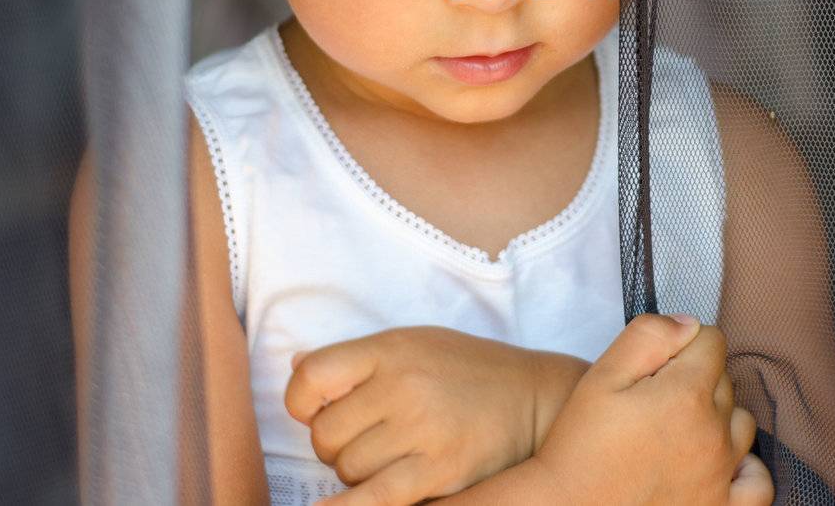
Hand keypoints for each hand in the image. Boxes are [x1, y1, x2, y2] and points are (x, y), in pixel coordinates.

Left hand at [281, 325, 584, 501]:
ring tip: (394, 456)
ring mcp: (422, 428)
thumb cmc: (470, 371)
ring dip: (358, 473)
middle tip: (369, 438)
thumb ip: (360, 359)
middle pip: (327, 433)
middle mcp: (404, 384)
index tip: (314, 409)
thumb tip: (297, 365)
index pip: (312, 377)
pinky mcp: (440, 469)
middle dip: (336, 444)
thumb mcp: (417, 344)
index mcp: (393, 349)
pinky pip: (374, 499)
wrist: (537, 400)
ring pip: (349, 469)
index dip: (302, 401)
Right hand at [525, 313, 773, 505]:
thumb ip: (647, 337)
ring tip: (679, 431)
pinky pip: (758, 482)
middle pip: (724, 381)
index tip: (654, 367)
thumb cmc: (579, 449)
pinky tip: (720, 463)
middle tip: (654, 401)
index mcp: (687, 395)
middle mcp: (714, 433)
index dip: (680, 346)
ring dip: (718, 418)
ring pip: (741, 424)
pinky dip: (745, 467)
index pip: (710, 341)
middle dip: (695, 379)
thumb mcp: (600, 378)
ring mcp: (722, 475)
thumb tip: (688, 325)